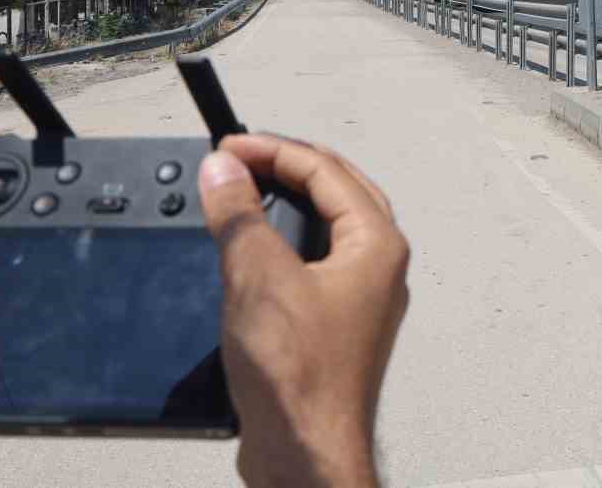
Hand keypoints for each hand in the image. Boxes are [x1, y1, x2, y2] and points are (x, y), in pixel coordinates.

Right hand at [198, 134, 409, 487]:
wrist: (306, 453)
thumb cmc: (301, 379)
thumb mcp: (257, 278)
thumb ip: (239, 216)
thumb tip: (223, 172)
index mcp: (376, 245)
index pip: (326, 170)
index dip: (273, 151)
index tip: (230, 148)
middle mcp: (378, 267)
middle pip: (336, 191)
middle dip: (286, 169)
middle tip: (238, 161)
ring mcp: (360, 298)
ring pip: (325, 229)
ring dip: (285, 206)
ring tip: (242, 195)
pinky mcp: (336, 326)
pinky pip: (312, 265)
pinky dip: (281, 246)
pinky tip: (251, 254)